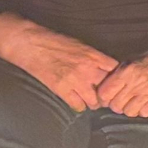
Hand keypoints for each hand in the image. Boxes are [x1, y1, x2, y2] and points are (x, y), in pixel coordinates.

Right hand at [0, 14, 117, 110]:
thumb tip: (105, 69)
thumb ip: (94, 58)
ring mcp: (75, 81)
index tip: (114, 83)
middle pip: (108, 90)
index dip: (116, 79)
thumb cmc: (54, 41)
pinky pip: (78, 106)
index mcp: (94, 56)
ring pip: (95, 102)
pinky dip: (79, 106)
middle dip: (107, 94)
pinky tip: (77, 102)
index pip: (116, 72)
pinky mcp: (62, 90)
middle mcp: (88, 70)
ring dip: (94, 103)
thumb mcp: (80, 45)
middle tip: (104, 97)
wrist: (31, 43)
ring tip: (91, 101)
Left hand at [97, 47, 147, 117]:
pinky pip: (144, 113)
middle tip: (123, 101)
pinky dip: (144, 110)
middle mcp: (135, 83)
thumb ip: (119, 74)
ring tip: (135, 103)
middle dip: (117, 105)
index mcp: (126, 71)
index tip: (108, 98)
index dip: (104, 98)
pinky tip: (146, 103)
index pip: (105, 93)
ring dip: (130, 109)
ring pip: (129, 112)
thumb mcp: (132, 59)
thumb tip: (109, 89)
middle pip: (115, 106)